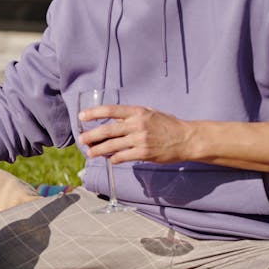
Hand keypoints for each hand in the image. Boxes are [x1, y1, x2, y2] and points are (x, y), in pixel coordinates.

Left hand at [78, 104, 192, 164]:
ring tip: (90, 152)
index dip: (94, 113)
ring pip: (112, 146)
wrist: (187, 139)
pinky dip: (114, 158)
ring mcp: (140, 140)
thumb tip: (112, 120)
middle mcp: (137, 124)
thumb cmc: (167, 125)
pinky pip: (122, 156)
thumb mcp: (149, 113)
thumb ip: (131, 116)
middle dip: (91, 136)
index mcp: (137, 112)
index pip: (110, 110)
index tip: (82, 116)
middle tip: (81, 139)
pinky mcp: (144, 153)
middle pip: (107, 130)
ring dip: (98, 150)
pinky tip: (110, 159)